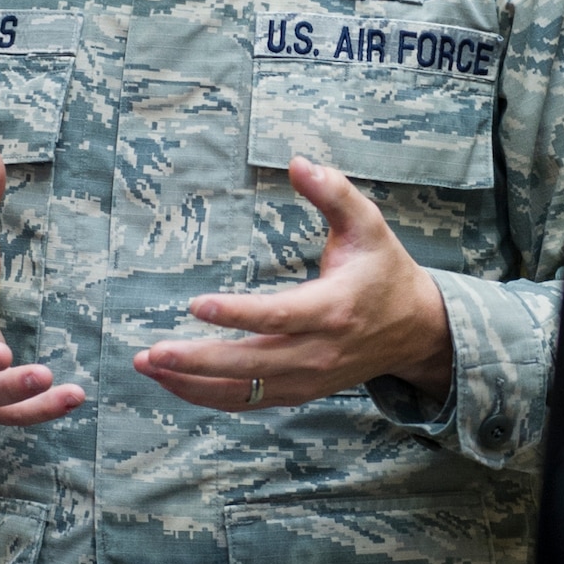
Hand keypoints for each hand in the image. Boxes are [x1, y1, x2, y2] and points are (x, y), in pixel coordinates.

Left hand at [135, 156, 452, 411]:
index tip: (197, 305)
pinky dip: (208, 396)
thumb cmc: (384, 270)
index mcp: (333, 309)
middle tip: (152, 352)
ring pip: (244, 391)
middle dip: (198, 361)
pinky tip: (174, 382)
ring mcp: (307, 379)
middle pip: (251, 365)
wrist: (415, 330)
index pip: (280, 316)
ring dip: (192, 383)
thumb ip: (335, 193)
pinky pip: (248, 401)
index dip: (239, 314)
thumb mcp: (369, 225)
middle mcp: (318, 352)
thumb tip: (299, 161)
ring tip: (148, 365)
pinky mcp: (299, 391)